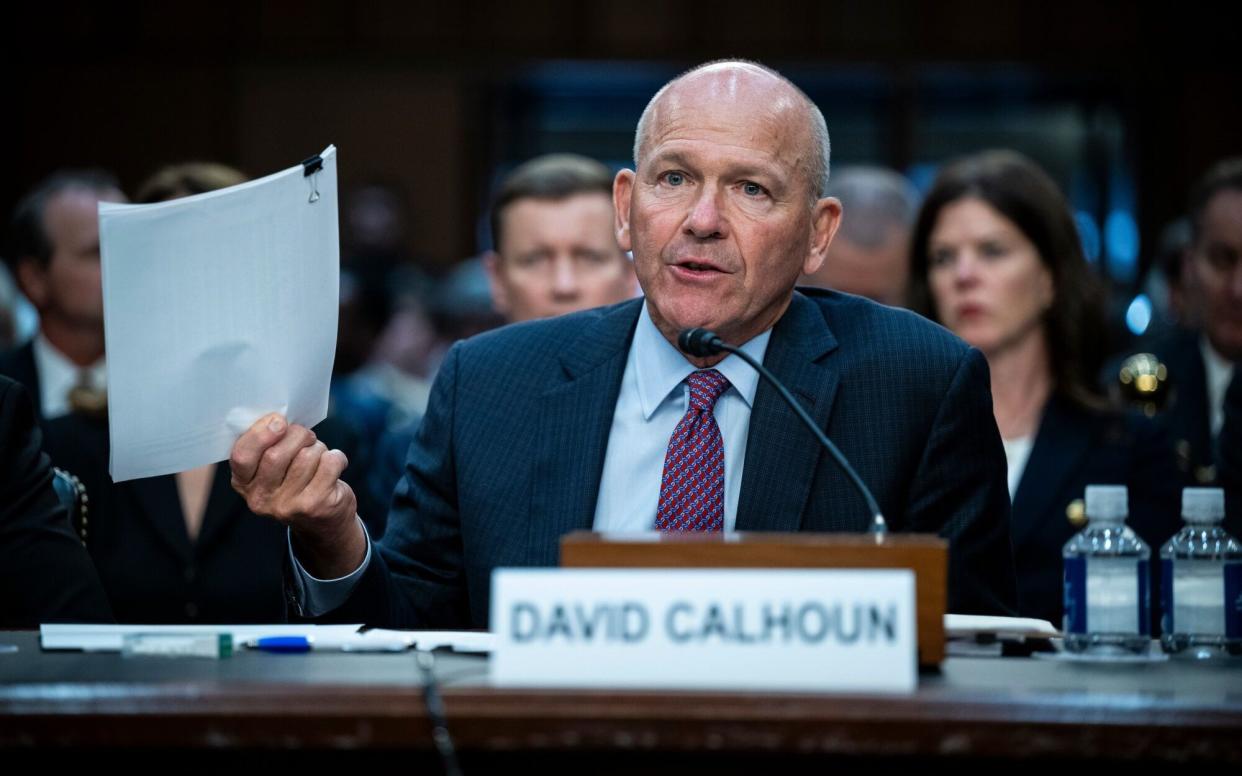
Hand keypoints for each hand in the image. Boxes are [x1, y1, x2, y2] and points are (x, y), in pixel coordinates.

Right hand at [229, 413, 365, 576]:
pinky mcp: (316, 506)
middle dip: (298, 435)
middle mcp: (261, 499)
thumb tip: (277, 419)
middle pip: (276, 454)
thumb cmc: (296, 482)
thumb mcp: (272, 469)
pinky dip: (336, 457)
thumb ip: (268, 445)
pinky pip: (329, 464)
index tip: (279, 420)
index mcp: (244, 484)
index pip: (242, 456)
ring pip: (306, 457)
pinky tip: (334, 465)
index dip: (260, 433)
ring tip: (318, 455)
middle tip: (307, 436)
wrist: (323, 523)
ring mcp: (288, 506)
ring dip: (318, 448)